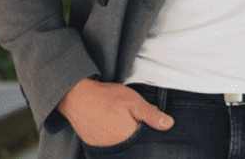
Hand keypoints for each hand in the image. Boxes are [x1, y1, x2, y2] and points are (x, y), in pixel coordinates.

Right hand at [57, 78, 172, 145]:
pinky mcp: (93, 144)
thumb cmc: (105, 97)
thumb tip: (169, 124)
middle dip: (135, 134)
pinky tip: (110, 125)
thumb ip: (151, 114)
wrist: (76, 97)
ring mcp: (102, 147)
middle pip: (133, 144)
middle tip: (127, 117)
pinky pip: (108, 144)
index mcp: (128, 138)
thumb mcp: (133, 101)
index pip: (145, 141)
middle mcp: (115, 147)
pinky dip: (111, 137)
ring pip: (121, 145)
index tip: (145, 122)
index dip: (148, 131)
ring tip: (118, 120)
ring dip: (123, 136)